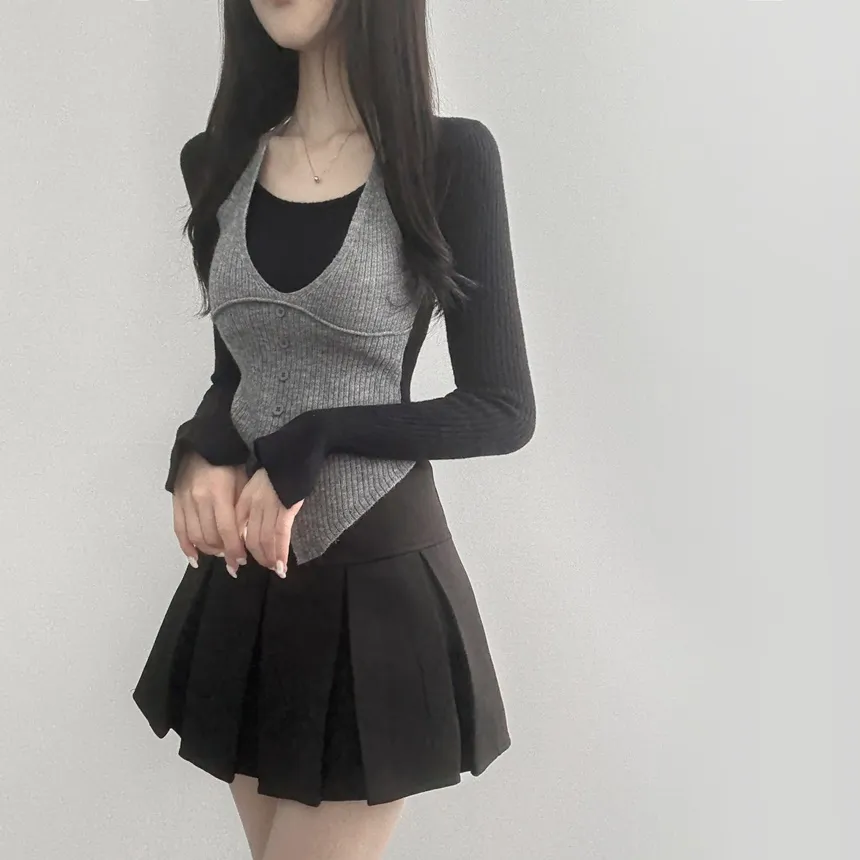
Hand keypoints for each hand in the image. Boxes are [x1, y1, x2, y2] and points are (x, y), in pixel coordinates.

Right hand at [172, 450, 249, 575]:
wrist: (206, 443)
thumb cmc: (231, 462)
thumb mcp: (243, 481)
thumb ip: (242, 508)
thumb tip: (244, 535)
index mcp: (219, 493)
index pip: (227, 531)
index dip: (234, 550)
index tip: (240, 561)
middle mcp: (199, 500)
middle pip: (210, 537)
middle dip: (222, 552)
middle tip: (232, 558)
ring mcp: (185, 501)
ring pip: (195, 536)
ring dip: (208, 549)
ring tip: (219, 553)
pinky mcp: (176, 501)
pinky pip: (179, 530)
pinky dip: (186, 546)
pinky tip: (194, 558)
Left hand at [235, 467, 303, 576]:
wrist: (292, 453)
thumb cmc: (275, 470)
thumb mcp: (254, 487)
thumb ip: (248, 507)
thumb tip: (246, 533)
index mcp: (244, 500)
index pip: (234, 530)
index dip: (234, 549)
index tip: (236, 563)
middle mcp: (253, 505)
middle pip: (250, 539)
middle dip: (255, 558)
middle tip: (262, 569)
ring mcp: (270, 506)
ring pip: (265, 539)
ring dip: (269, 558)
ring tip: (274, 570)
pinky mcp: (286, 508)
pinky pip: (280, 535)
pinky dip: (280, 552)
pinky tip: (281, 565)